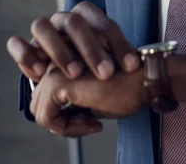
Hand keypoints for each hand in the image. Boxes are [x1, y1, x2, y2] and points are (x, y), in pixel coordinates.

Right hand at [7, 2, 139, 82]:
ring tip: (75, 74)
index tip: (131, 66)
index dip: (119, 43)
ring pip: (42, 26)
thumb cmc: (95, 64)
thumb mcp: (110, 59)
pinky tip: (40, 73)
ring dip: (59, 49)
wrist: (72, 71)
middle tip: (106, 73)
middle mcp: (64, 19)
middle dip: (91, 48)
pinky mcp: (27, 47)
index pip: (104, 22)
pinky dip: (26, 55)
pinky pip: (17, 44)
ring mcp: (44, 31)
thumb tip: (140, 64)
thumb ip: (120, 59)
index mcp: (88, 16)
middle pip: (74, 22)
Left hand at [30, 63, 145, 136]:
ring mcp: (56, 67)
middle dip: (63, 120)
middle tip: (91, 123)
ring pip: (40, 109)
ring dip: (65, 125)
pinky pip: (45, 117)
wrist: (145, 78)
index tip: (91, 117)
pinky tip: (91, 122)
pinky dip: (65, 129)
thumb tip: (54, 123)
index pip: (48, 94)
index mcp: (67, 57)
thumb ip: (72, 103)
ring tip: (92, 122)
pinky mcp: (57, 81)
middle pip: (40, 101)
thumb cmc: (126, 86)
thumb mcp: (93, 97)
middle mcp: (59, 56)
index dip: (66, 114)